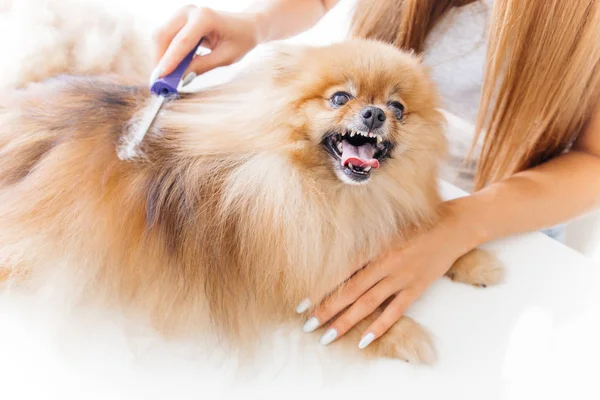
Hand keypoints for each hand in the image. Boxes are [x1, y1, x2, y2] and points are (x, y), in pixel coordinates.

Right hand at [152, 5, 259, 83]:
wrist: (245, 26)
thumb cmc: (240, 40)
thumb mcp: (225, 58)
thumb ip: (202, 66)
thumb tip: (180, 78)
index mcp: (205, 18)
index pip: (182, 42)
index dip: (169, 61)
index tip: (160, 77)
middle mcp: (190, 11)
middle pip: (163, 35)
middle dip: (159, 59)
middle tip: (160, 81)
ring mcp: (183, 13)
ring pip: (161, 36)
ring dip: (160, 57)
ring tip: (167, 76)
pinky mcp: (179, 20)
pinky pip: (165, 37)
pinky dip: (165, 53)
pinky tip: (172, 67)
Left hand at [299, 221, 468, 348]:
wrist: (452, 227)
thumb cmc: (416, 225)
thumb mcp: (387, 228)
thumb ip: (365, 242)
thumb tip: (337, 256)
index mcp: (375, 246)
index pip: (341, 271)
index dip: (321, 288)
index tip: (302, 302)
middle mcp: (385, 263)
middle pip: (350, 291)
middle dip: (327, 310)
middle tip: (307, 326)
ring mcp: (401, 277)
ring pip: (368, 304)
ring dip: (346, 321)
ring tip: (327, 336)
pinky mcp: (416, 288)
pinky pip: (395, 311)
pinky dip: (379, 326)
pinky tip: (363, 340)